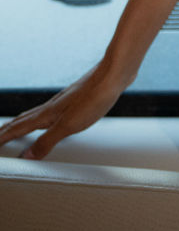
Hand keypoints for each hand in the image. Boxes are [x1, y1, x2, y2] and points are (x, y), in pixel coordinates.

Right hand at [0, 60, 130, 160]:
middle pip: (22, 121)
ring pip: (35, 115)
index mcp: (46, 114)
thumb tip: (26, 156)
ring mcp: (63, 102)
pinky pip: (49, 112)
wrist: (114, 74)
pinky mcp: (75, 100)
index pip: (17, 129)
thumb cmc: (95, 98)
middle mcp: (51, 107)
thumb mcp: (69, 126)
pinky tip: (51, 120)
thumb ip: (47, 141)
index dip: (2, 138)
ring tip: (14, 131)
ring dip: (21, 124)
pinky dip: (40, 119)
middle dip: (6, 131)